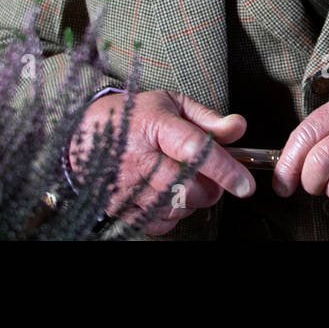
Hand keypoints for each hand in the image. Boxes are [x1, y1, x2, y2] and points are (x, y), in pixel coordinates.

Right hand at [68, 89, 255, 236]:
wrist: (83, 132)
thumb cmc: (134, 116)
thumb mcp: (171, 104)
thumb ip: (207, 118)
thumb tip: (239, 127)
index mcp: (154, 125)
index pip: (195, 150)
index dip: (224, 169)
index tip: (245, 184)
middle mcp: (137, 157)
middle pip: (187, 188)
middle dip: (211, 189)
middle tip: (212, 178)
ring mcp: (125, 185)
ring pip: (175, 209)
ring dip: (192, 201)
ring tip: (187, 181)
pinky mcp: (117, 206)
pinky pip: (158, 223)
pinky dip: (173, 215)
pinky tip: (169, 195)